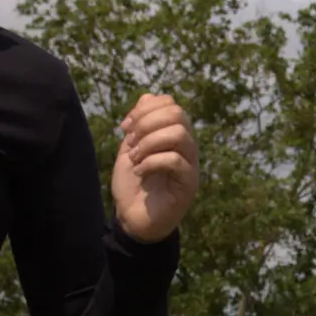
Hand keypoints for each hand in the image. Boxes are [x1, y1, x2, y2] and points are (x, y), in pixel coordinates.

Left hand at [110, 92, 197, 240]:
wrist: (132, 219)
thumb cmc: (133, 185)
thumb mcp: (131, 147)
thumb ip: (139, 124)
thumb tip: (148, 96)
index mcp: (174, 135)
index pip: (171, 104)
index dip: (144, 109)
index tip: (125, 127)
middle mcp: (187, 147)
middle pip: (177, 114)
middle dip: (146, 123)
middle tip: (130, 142)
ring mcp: (190, 165)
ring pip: (179, 134)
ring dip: (149, 143)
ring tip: (135, 158)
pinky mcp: (189, 184)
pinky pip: (175, 160)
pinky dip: (151, 163)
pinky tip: (140, 173)